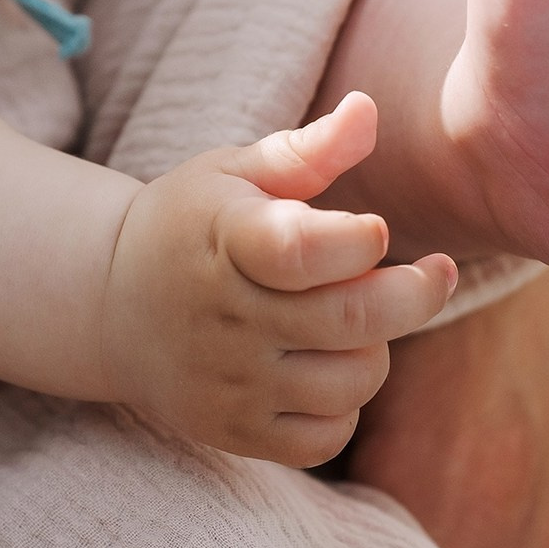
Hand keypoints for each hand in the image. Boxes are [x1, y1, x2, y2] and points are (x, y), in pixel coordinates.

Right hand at [101, 93, 457, 467]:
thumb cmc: (197, 222)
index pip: (304, 250)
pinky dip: (347, 406)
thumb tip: (368, 110)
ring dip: (377, 346)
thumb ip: (309, 149)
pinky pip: (327, 437)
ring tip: (357, 318)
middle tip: (436, 273)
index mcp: (226, 240)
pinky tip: (331, 366)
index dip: (360, 240)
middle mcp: (226, 317)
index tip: (375, 228)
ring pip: (353, 380)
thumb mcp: (238, 171)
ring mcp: (229, 381)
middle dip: (415, 295)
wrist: (112, 305)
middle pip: (353, 320)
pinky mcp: (235, 430)